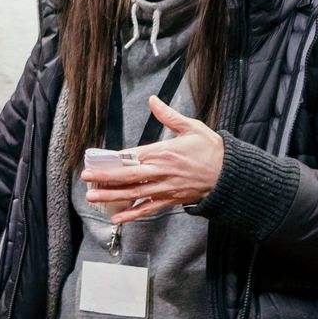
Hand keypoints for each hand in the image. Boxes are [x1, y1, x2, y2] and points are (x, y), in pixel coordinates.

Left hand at [82, 95, 225, 223]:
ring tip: (93, 197)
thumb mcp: (192, 127)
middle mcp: (162, 172)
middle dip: (105, 178)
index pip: (133, 156)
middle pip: (128, 176)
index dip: (113, 159)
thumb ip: (169, 116)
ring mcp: (165, 188)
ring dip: (112, 196)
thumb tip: (153, 100)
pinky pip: (148, 209)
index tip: (97, 160)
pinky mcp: (171, 200)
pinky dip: (132, 214)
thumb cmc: (212, 150)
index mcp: (164, 152)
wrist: (231, 175)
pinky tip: (117, 217)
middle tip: (86, 178)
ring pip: (134, 194)